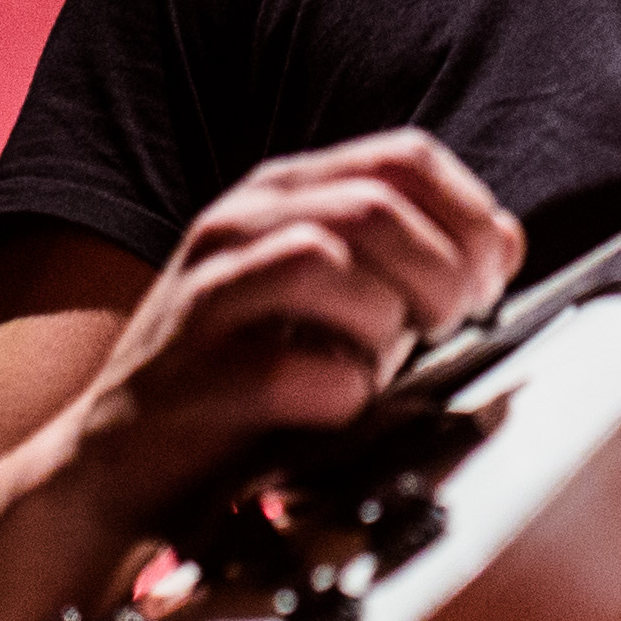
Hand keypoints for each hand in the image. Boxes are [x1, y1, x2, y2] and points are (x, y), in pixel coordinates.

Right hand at [77, 129, 525, 509]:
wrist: (118, 465)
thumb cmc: (243, 381)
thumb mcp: (332, 301)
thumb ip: (411, 263)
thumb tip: (503, 244)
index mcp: (281, 193)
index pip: (404, 155)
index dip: (469, 214)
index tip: (490, 278)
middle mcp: (237, 224)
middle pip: (377, 205)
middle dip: (442, 273)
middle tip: (450, 329)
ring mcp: (207, 295)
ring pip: (329, 263)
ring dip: (386, 325)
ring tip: (382, 367)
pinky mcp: (192, 374)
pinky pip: (295, 368)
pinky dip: (340, 394)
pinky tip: (334, 409)